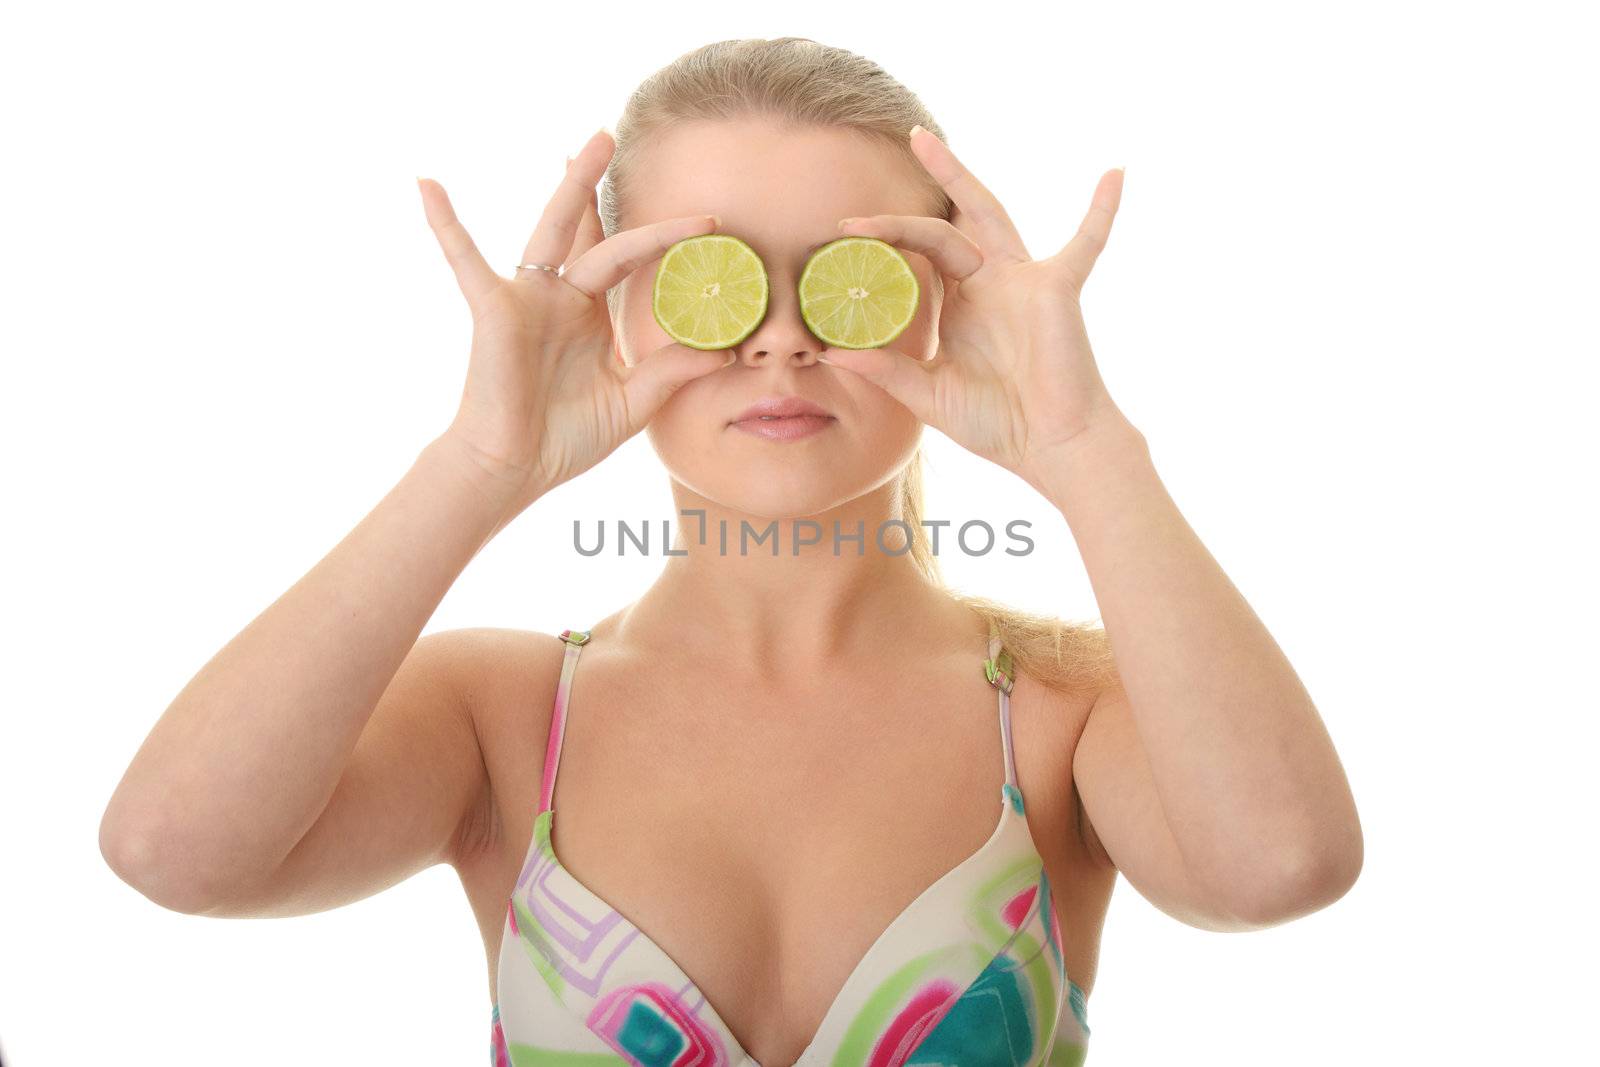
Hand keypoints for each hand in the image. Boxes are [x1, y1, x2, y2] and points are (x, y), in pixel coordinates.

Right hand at [418, 128, 731, 514]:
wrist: (515, 469)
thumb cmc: (565, 438)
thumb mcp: (634, 400)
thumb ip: (673, 370)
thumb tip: (726, 350)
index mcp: (588, 313)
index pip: (626, 259)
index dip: (662, 237)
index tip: (707, 223)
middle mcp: (559, 296)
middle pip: (587, 227)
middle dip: (600, 183)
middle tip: (615, 135)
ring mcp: (526, 298)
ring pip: (552, 229)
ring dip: (570, 184)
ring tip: (590, 142)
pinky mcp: (493, 310)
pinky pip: (465, 260)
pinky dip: (445, 224)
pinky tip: (427, 185)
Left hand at [818, 127, 1132, 484]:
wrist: (1049, 447)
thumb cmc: (997, 424)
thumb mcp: (928, 395)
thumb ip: (886, 370)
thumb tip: (831, 354)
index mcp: (960, 304)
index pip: (920, 252)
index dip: (886, 237)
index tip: (843, 231)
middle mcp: (989, 283)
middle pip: (952, 219)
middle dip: (932, 179)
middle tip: (909, 139)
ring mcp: (1023, 282)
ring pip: (990, 215)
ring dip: (962, 177)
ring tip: (930, 140)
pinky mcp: (1057, 290)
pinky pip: (1085, 245)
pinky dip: (1102, 212)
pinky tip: (1115, 174)